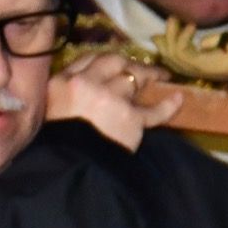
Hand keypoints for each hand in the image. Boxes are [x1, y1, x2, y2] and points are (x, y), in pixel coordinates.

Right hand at [46, 53, 181, 151]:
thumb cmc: (54, 143)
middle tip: (141, 68)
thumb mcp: (49, 111)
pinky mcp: (130, 118)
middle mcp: (87, 83)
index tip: (115, 64)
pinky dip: (169, 105)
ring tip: (162, 78)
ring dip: (150, 77)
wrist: (66, 167)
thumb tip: (81, 91)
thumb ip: (64, 96)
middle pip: (114, 62)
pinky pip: (155, 110)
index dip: (105, 60)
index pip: (88, 59)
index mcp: (62, 82)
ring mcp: (111, 98)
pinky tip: (178, 98)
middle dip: (129, 62)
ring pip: (135, 79)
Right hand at [156, 18, 227, 81]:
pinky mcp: (211, 65)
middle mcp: (208, 73)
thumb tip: (202, 41)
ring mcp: (209, 71)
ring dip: (172, 37)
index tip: (163, 32)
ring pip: (176, 58)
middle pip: (174, 63)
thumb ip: (216, 43)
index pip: (181, 63)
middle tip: (169, 21)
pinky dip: (182, 39)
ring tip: (175, 19)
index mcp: (212, 69)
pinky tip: (190, 25)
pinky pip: (185, 54)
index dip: (169, 48)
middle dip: (166, 42)